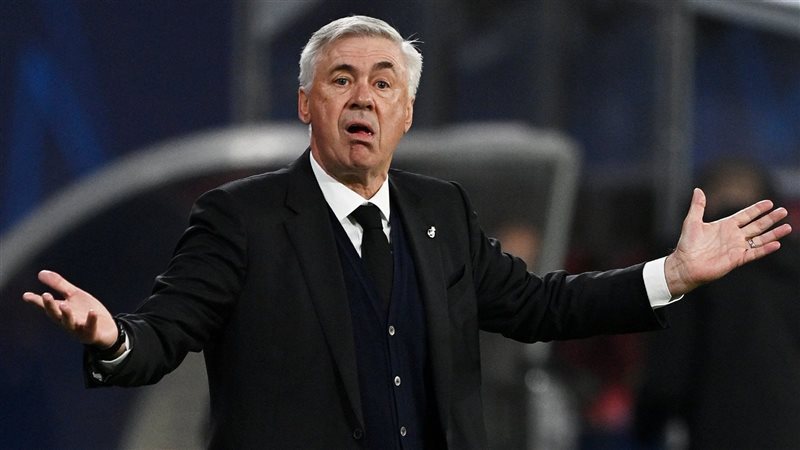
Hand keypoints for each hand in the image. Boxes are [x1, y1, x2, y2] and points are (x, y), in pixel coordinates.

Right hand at [22, 270, 118, 348]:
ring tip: (64, 304)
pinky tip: (92, 311)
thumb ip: (59, 285)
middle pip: (55, 315)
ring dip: (66, 314)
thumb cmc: (85, 311)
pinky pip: (90, 327)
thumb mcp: (74, 295)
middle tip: (46, 295)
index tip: (26, 295)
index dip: (36, 301)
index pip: (46, 306)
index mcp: (61, 311)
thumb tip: (40, 273)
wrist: (106, 329)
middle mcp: (66, 321)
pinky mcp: (91, 333)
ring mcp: (78, 329)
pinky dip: (91, 320)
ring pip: (69, 323)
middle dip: (50, 306)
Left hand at [665, 188, 791, 295]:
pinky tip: (776, 243)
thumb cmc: (687, 244)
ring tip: (788, 227)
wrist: (685, 265)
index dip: (757, 209)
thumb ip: (698, 206)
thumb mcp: (692, 221)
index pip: (745, 215)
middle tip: (783, 211)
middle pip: (757, 225)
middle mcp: (734, 236)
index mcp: (725, 225)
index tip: (769, 202)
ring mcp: (737, 248)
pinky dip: (765, 249)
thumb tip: (698, 189)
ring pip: (760, 239)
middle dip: (770, 218)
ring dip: (773, 233)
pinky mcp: (737, 259)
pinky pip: (754, 253)